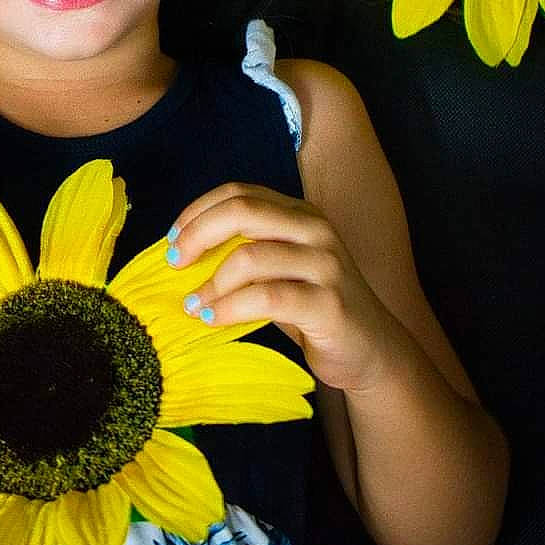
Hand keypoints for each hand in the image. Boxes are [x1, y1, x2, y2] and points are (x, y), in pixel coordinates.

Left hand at [167, 182, 405, 393]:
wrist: (372, 351)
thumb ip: (245, 250)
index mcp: (300, 214)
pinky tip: (213, 319)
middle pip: (242, 212)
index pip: (239, 193)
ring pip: (250, 257)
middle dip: (198, 235)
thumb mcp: (279, 270)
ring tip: (193, 304)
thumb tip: (184, 250)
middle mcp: (315, 230)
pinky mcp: (328, 303)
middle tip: (173, 263)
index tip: (172, 238)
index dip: (199, 211)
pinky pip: (266, 298)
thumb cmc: (313, 309)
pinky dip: (230, 308)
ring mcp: (325, 264)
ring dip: (211, 283)